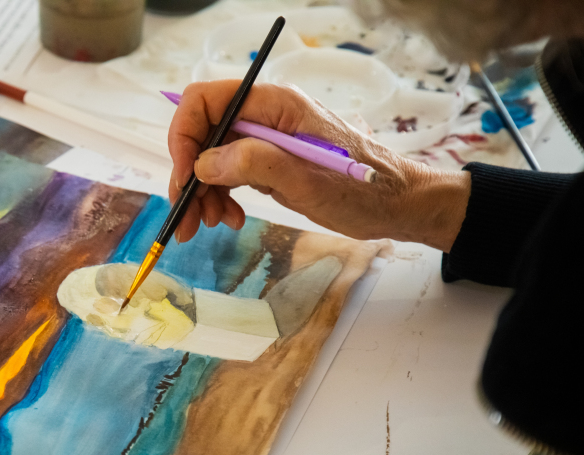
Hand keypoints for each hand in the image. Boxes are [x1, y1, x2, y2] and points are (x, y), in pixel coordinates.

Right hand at [167, 81, 469, 250]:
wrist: (399, 205)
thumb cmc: (363, 190)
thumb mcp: (306, 181)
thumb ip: (254, 163)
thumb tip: (204, 163)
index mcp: (275, 104)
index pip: (205, 101)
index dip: (184, 137)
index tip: (184, 179)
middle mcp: (267, 115)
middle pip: (204, 133)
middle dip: (189, 174)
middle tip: (188, 219)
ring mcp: (268, 138)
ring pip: (212, 157)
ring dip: (203, 192)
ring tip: (212, 224)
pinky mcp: (271, 161)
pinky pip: (230, 173)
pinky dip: (221, 196)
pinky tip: (230, 218)